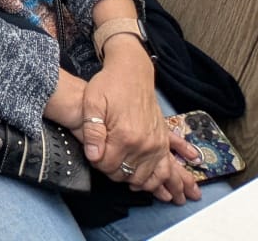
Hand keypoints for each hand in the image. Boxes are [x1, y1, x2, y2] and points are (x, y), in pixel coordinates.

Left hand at [72, 45, 201, 202]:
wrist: (133, 73)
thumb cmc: (108, 85)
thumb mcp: (92, 102)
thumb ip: (92, 130)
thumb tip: (94, 156)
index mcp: (125, 136)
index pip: (108, 166)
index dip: (97, 163)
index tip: (93, 155)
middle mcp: (144, 144)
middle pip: (127, 174)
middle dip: (114, 172)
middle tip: (105, 161)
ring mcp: (157, 144)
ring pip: (148, 177)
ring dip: (136, 181)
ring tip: (127, 180)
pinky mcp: (163, 141)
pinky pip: (165, 169)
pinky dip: (159, 179)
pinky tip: (152, 184)